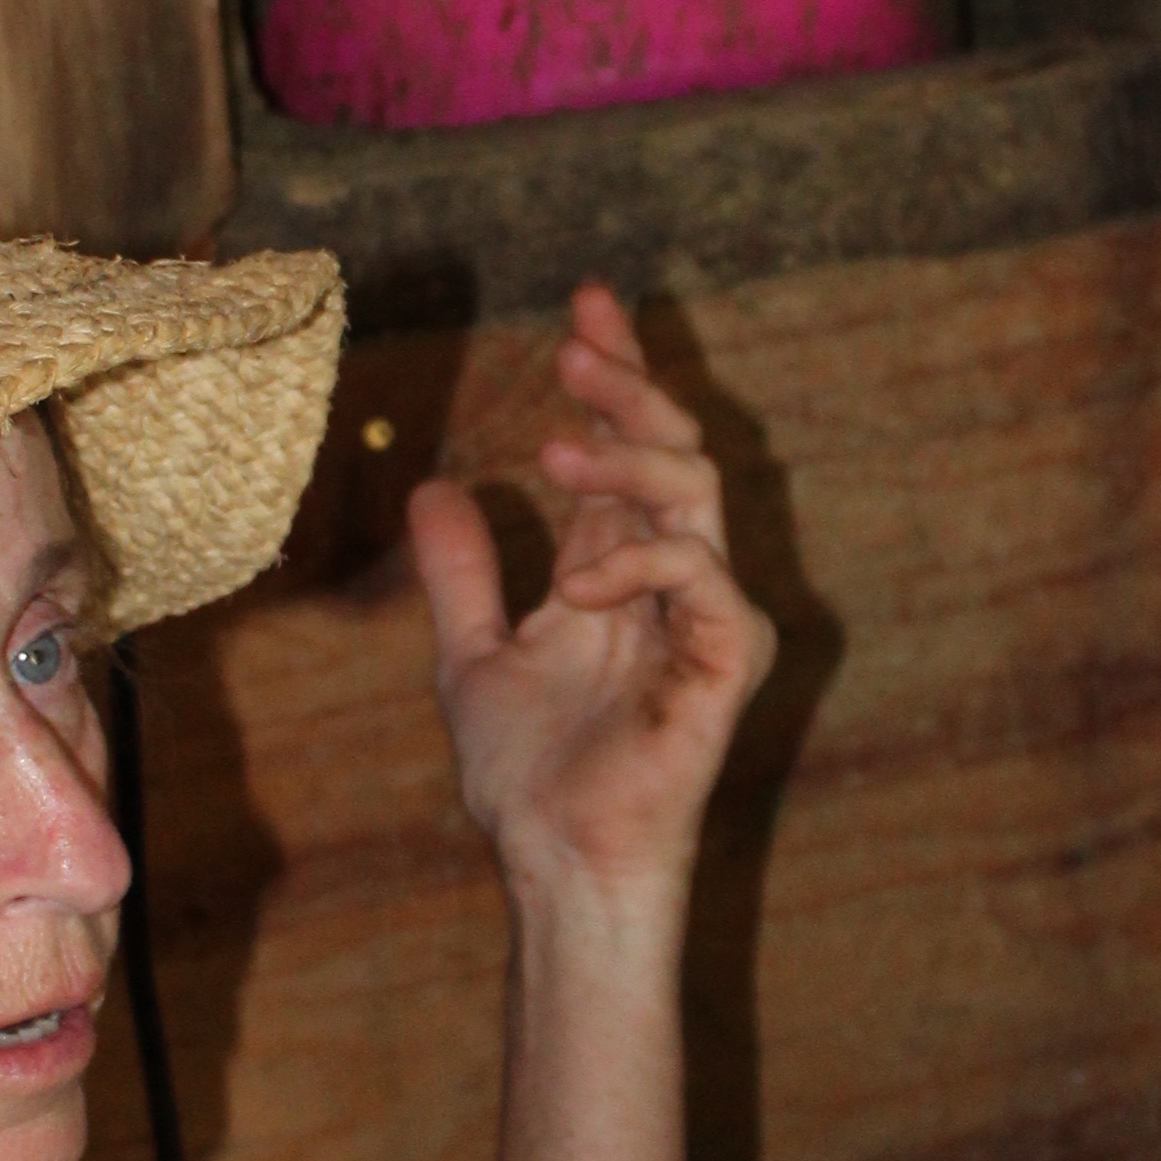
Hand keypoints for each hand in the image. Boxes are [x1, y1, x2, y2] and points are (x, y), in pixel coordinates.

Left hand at [405, 285, 777, 910]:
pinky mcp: (728, 657)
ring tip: (555, 446)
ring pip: (694, 490)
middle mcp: (674, 579)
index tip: (589, 301)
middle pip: (674, 448)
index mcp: (622, 567)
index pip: (629, 448)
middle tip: (575, 338)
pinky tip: (578, 585)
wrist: (556, 859)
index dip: (617, 375)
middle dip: (628, 385)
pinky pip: (702, 576)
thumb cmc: (531, 777)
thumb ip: (463, 574)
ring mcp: (708, 614)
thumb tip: (432, 485)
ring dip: (625, 455)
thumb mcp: (472, 654)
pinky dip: (637, 563)